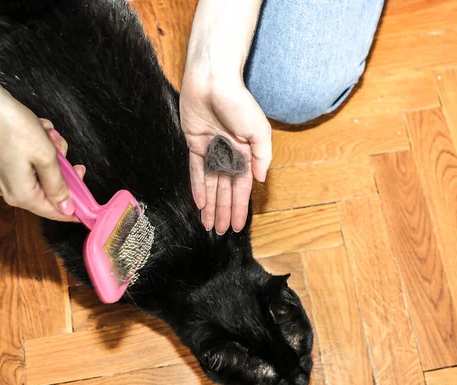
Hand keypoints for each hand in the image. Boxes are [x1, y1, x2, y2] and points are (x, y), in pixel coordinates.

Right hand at [0, 89, 84, 220]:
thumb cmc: (12, 127)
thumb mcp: (46, 157)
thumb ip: (58, 185)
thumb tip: (67, 208)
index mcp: (21, 195)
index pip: (54, 212)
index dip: (74, 208)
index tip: (88, 205)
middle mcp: (9, 191)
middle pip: (48, 190)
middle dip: (61, 168)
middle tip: (63, 150)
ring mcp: (2, 177)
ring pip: (41, 172)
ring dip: (50, 152)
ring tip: (47, 133)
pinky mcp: (0, 162)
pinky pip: (28, 162)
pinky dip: (37, 147)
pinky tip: (37, 130)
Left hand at [180, 73, 271, 233]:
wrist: (213, 80)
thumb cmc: (239, 103)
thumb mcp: (259, 131)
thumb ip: (262, 156)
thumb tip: (261, 180)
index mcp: (246, 153)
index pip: (242, 187)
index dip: (239, 207)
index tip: (237, 226)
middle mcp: (228, 154)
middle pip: (225, 190)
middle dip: (223, 211)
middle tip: (220, 232)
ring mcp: (211, 150)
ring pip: (210, 184)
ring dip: (210, 205)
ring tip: (208, 225)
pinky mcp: (194, 143)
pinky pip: (195, 170)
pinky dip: (197, 186)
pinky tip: (199, 204)